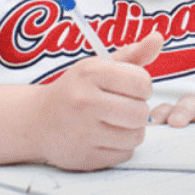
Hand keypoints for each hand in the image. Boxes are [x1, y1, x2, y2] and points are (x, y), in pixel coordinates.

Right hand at [31, 31, 161, 169]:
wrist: (37, 120)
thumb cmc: (75, 90)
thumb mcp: (98, 67)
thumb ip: (132, 54)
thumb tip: (158, 38)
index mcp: (89, 73)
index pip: (142, 82)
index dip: (142, 86)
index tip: (130, 88)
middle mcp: (84, 101)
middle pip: (141, 113)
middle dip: (138, 110)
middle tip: (123, 107)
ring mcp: (82, 132)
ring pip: (136, 136)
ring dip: (131, 130)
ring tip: (114, 122)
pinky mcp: (84, 157)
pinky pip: (124, 154)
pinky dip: (120, 147)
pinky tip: (104, 137)